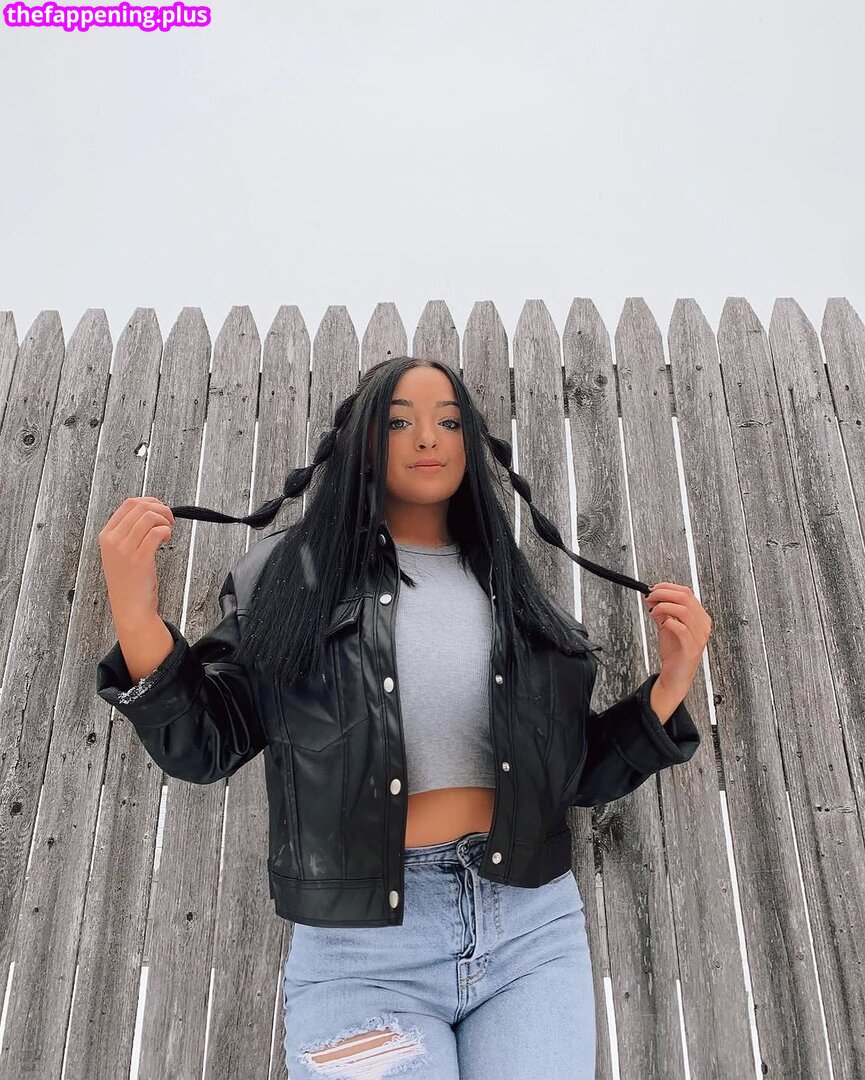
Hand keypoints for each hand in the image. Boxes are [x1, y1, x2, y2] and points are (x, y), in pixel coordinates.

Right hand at [98, 496, 175, 627]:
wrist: (130, 608)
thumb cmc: (129, 581)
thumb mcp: (120, 553)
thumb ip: (128, 532)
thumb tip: (150, 512)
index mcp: (107, 535)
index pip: (128, 504)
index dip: (149, 502)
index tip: (159, 509)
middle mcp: (113, 540)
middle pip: (140, 507)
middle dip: (161, 508)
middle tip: (169, 520)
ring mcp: (125, 549)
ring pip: (149, 516)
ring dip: (165, 520)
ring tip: (168, 531)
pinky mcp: (140, 558)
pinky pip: (157, 532)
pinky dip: (166, 531)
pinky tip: (167, 540)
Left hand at [643, 582, 711, 696]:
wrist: (676, 676)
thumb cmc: (674, 652)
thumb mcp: (667, 626)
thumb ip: (662, 611)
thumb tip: (652, 596)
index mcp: (699, 617)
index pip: (687, 592)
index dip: (667, 587)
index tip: (653, 588)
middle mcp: (702, 625)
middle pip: (685, 597)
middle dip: (663, 593)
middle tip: (650, 596)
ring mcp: (699, 636)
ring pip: (684, 610)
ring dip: (664, 606)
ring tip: (654, 610)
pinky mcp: (691, 648)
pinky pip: (681, 629)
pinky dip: (669, 622)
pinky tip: (662, 623)